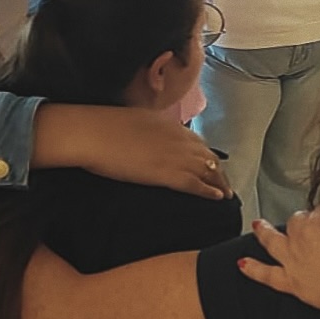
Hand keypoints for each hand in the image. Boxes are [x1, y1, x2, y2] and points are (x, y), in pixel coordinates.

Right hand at [37, 105, 230, 198]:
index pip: (198, 143)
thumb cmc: (104, 126)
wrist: (92, 133)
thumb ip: (151, 130)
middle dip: (218, 170)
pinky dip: (210, 191)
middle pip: (208, 156)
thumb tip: (152, 137)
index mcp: (171, 126)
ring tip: (226, 193)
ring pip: (208, 170)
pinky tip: (218, 197)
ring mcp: (176, 156)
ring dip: (220, 182)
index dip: (207, 155)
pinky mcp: (168, 174)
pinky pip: (196, 184)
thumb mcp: (137, 121)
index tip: (212, 164)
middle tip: (224, 182)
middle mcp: (180, 139)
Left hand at [240, 206, 319, 310]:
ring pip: (272, 242)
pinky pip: (266, 275)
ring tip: (257, 226)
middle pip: (296, 222)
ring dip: (264, 233)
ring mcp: (293, 261)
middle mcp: (301, 239)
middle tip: (312, 222)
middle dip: (303, 220)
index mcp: (319, 222)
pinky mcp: (291, 283)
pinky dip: (253, 269)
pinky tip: (241, 264)